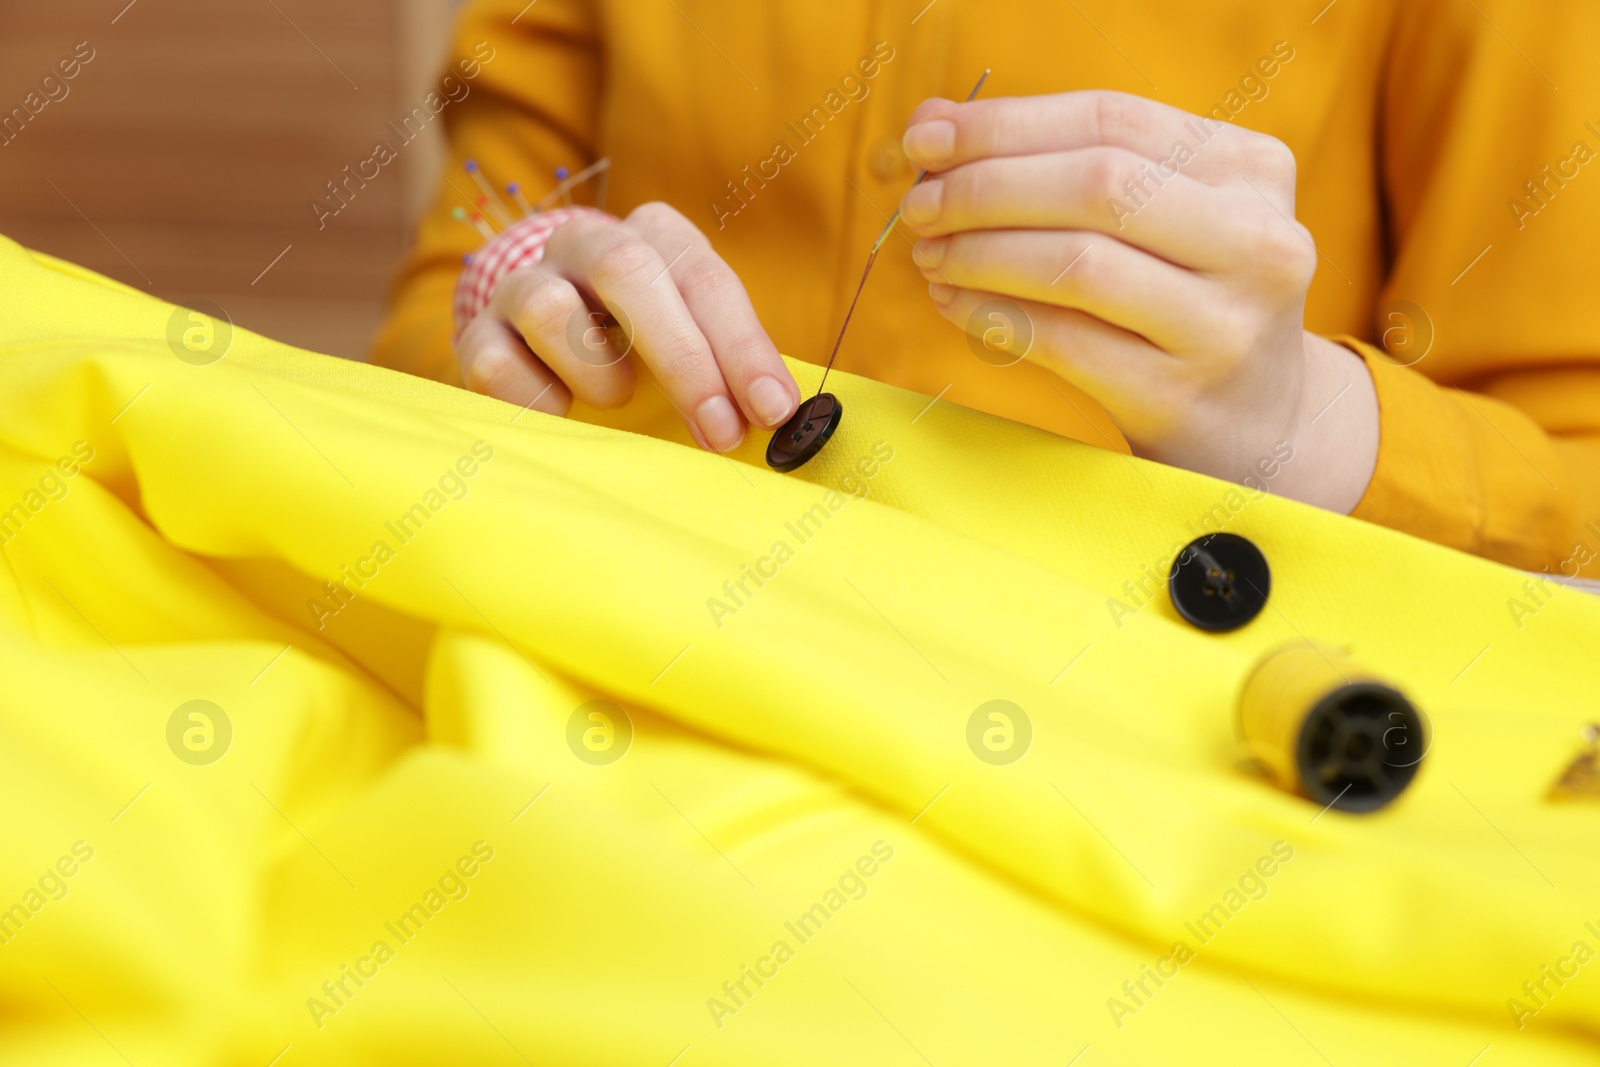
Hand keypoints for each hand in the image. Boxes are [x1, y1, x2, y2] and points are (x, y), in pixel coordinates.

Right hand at [455, 202, 799, 450]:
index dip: (742, 347)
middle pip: (628, 273)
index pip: (705, 278)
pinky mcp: (478, 334)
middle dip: (683, 359)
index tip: (771, 410)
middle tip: (719, 433)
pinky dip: (540, 402)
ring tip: (620, 401)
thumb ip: (733, 367)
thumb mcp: (694, 337)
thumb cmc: (641, 342)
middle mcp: (584, 243)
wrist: (537, 331)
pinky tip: (565, 417)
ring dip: (598, 372)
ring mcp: (522, 284)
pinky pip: (498, 366)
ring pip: (551, 310)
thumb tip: (783, 417)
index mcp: (654, 235)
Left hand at [899, 90, 1377, 512]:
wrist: (1256, 423)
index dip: (1005, 124)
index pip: (1111, 120)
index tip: (926, 137)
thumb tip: (934, 123)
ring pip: (1077, 264)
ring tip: (930, 256)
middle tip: (919, 206)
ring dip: (981, 254)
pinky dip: (993, 316)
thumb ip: (1058, 162)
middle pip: (1096, 185)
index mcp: (1252, 170)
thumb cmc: (1182, 301)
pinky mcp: (1179, 395)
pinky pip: (1063, 342)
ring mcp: (1224, 325)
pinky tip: (954, 302)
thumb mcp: (1156, 219)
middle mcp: (1257, 240)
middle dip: (986, 188)